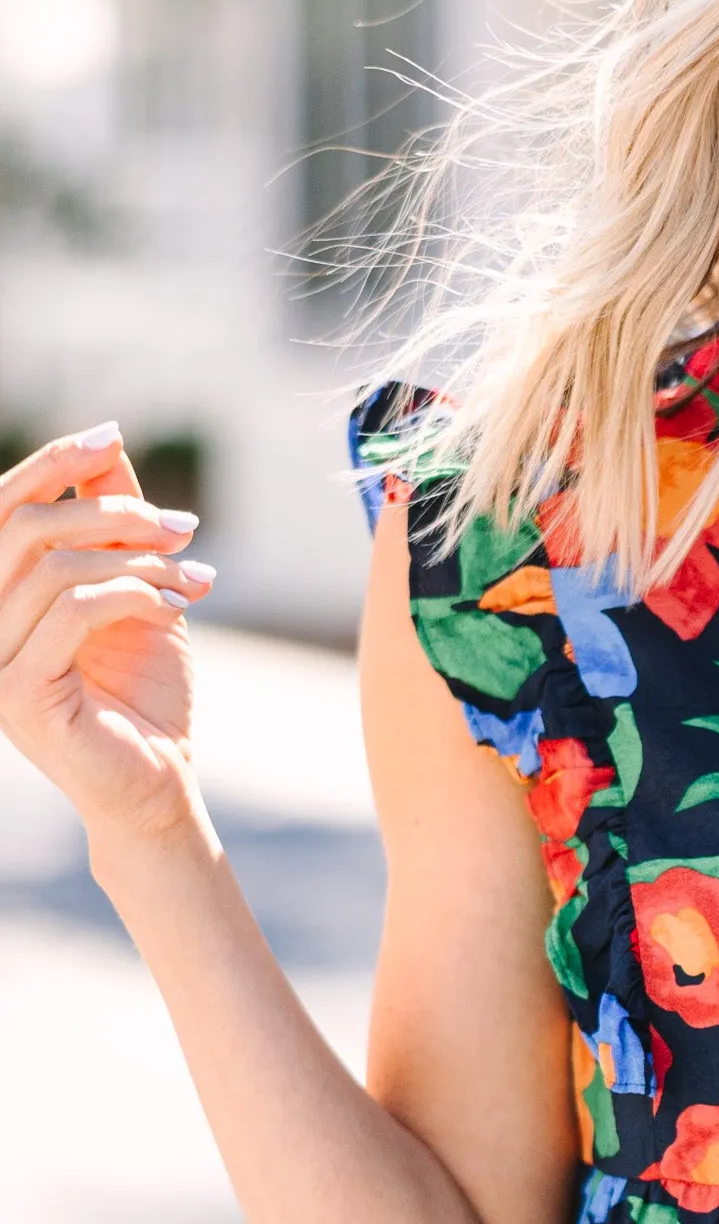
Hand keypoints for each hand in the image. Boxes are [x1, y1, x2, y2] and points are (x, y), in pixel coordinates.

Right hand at [0, 424, 218, 848]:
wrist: (159, 787)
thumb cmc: (147, 695)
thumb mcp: (134, 592)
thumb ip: (111, 527)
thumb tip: (107, 444)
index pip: (3, 508)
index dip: (51, 463)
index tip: (111, 436)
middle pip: (22, 526)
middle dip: (110, 512)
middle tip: (183, 527)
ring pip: (53, 567)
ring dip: (138, 561)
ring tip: (194, 579)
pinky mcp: (19, 694)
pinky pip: (72, 611)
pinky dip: (133, 596)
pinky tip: (177, 609)